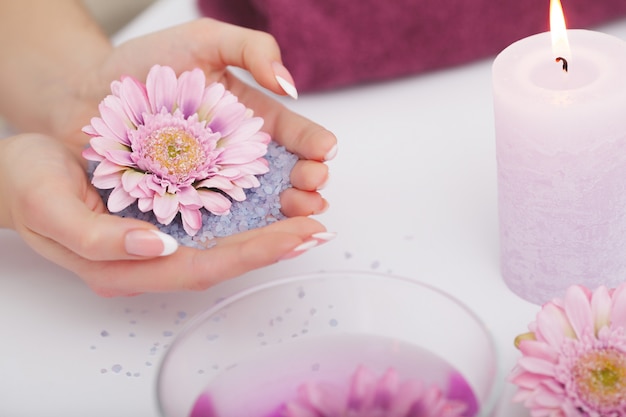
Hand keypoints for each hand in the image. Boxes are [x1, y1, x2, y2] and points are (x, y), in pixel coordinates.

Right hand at [0, 134, 333, 295]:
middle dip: (274, 245)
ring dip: (268, 233)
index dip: (254, 253)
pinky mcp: (165, 217)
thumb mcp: (51, 210)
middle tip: (318, 227)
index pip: (203, 266)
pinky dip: (247, 215)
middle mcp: (152, 259)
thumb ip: (101, 240)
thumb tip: (159, 247)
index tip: (298, 235)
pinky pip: (214, 222)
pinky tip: (273, 202)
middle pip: (224, 258)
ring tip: (309, 217)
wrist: (20, 170)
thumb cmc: (30, 186)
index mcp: (127, 267)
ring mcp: (160, 241)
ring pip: (224, 242)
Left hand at [55, 18, 337, 216]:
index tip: (325, 149)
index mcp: (253, 119)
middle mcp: (241, 156)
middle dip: (308, 182)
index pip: (295, 133)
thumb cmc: (145, 64)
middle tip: (314, 185)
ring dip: (287, 210)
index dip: (314, 142)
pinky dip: (245, 227)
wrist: (85, 94)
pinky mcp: (190, 205)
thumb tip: (290, 86)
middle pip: (286, 174)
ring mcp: (217, 184)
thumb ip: (252, 50)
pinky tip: (261, 230)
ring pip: (261, 202)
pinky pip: (221, 218)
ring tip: (301, 209)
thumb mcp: (204, 41)